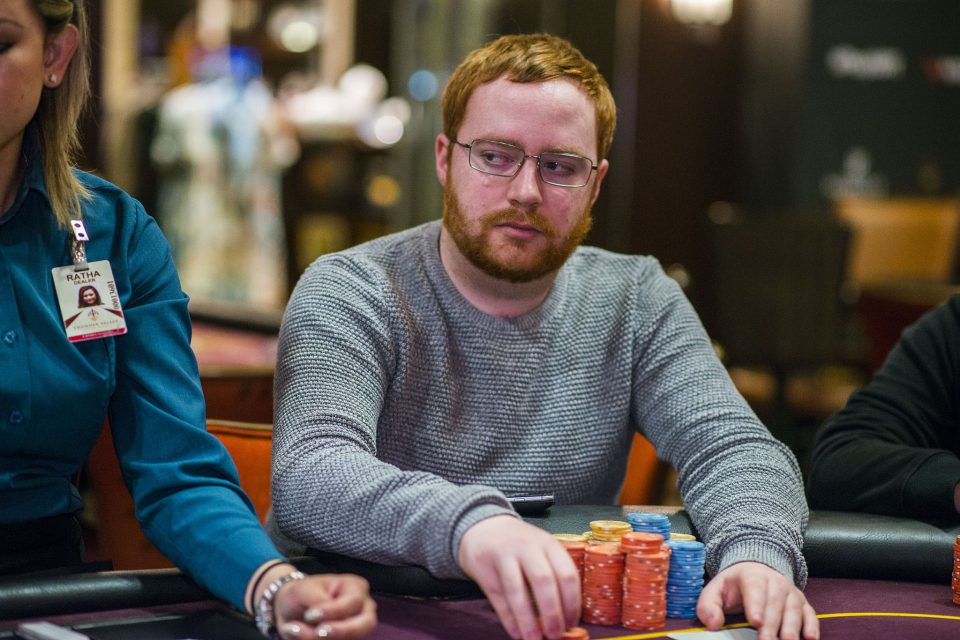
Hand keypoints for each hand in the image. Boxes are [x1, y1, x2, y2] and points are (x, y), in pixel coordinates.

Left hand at [272, 572, 376, 638]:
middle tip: (318, 632)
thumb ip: (318, 602)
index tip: (309, 615)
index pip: (354, 601)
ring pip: (353, 639)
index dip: (333, 611)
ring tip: (299, 632)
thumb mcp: (305, 590)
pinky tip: (302, 637)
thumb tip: (324, 621)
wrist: (292, 609)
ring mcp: (359, 627)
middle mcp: (363, 608)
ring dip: (327, 639)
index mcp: (356, 587)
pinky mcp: (349, 639)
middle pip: (366, 623)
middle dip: (342, 631)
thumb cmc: (302, 594)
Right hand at [458, 515, 579, 639]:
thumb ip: (554, 575)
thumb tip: (567, 618)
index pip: (567, 574)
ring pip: (518, 591)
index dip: (572, 603)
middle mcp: (528, 548)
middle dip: (552, 613)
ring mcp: (504, 557)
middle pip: (544, 581)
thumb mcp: (542, 549)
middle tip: (556, 634)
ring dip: (528, 620)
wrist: (484, 527)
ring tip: (534, 639)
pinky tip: (516, 633)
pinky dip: (509, 619)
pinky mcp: (485, 569)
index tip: (572, 623)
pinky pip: (498, 598)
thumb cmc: (521, 545)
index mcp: (548, 544)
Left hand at [697, 561, 818, 639]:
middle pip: (775, 602)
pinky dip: (812, 625)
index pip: (754, 589)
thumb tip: (713, 624)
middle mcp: (775, 581)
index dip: (756, 605)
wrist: (755, 571)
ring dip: (792, 626)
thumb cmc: (734, 586)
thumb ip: (708, 605)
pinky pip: (809, 613)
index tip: (755, 621)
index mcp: (752, 576)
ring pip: (793, 608)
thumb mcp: (715, 590)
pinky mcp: (802, 603)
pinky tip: (810, 638)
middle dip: (772, 623)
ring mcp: (790, 592)